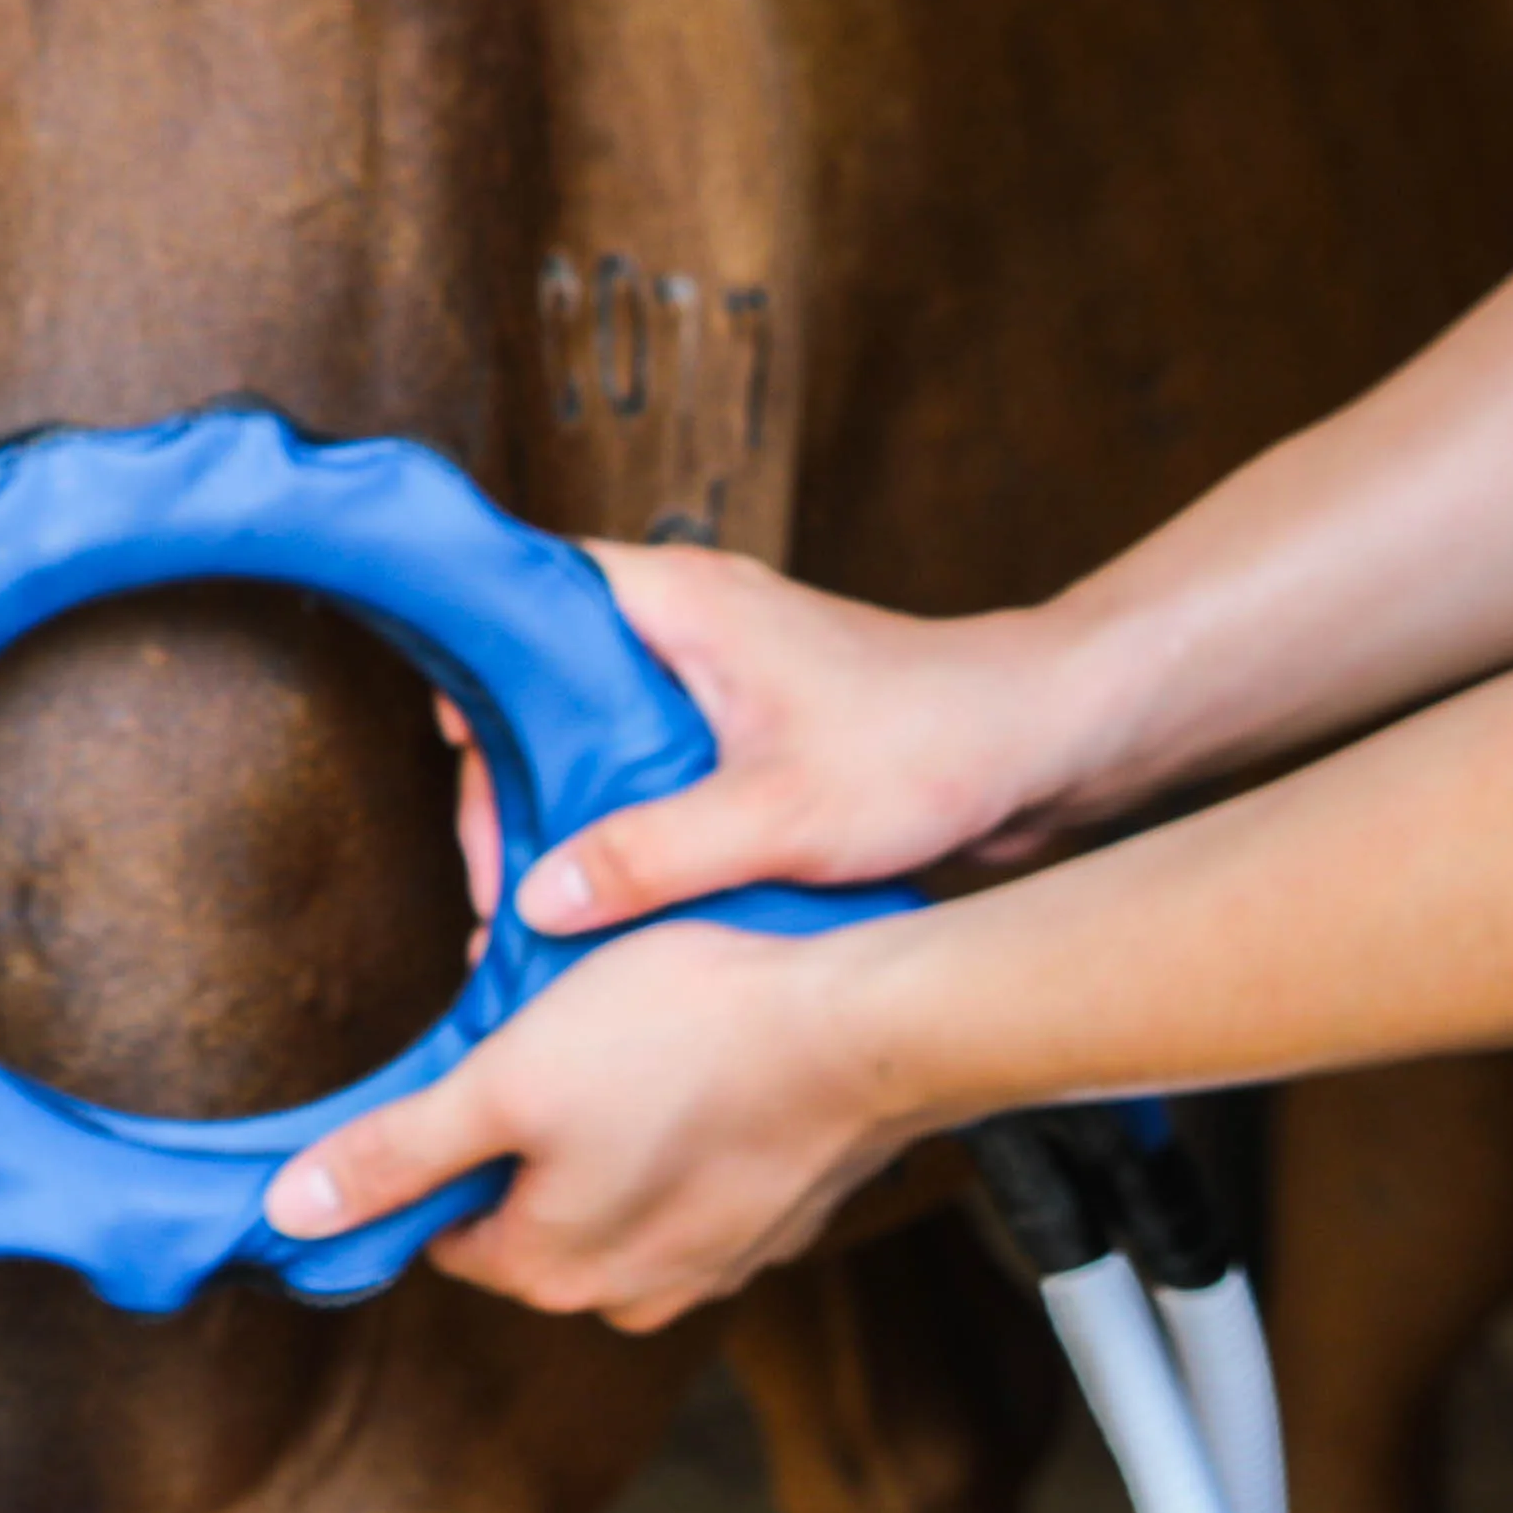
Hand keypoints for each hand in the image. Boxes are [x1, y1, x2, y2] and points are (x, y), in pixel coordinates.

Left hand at [262, 913, 925, 1328]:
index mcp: (554, 1273)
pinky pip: (688, 1183)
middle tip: (541, 1041)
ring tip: (618, 1042)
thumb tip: (287, 1217)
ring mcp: (714, 1262)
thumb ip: (394, 1156)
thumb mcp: (501, 1084)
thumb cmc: (677, 1038)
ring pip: (612, 1198)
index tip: (461, 1077)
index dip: (435, 1152)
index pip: (447, 1230)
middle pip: (528, 1218)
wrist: (860, 1026)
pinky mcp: (774, 1217)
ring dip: (600, 1132)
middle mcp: (633, 1294)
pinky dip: (675, 1132)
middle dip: (520, 1139)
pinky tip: (688, 1062)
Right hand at [508, 543, 1101, 933]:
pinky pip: (647, 763)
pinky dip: (621, 824)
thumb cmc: (930, 748)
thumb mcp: (779, 814)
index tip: (460, 772)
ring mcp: (715, 672)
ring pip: (591, 732)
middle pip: (541, 684)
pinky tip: (617, 904)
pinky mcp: (746, 723)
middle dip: (510, 787)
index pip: (522, 596)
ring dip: (564, 816)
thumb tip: (536, 902)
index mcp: (673, 600)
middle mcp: (683, 620)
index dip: (472, 671)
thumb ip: (649, 853)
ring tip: (547, 916)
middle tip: (505, 889)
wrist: (1053, 743)